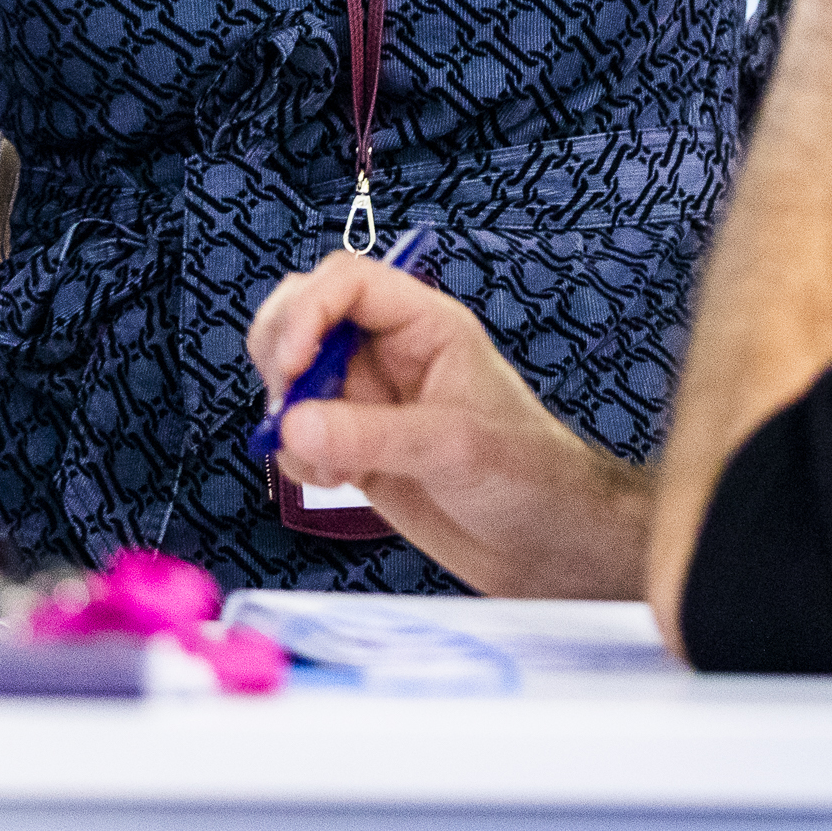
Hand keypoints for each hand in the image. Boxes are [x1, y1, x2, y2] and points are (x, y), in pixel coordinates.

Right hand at [244, 253, 653, 600]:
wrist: (549, 547)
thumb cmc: (532, 478)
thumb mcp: (456, 448)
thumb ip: (371, 435)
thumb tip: (294, 425)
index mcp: (425, 325)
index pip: (346, 283)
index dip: (307, 311)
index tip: (291, 364)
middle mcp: (390, 354)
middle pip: (304, 315)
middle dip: (282, 355)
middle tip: (284, 407)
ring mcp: (369, 401)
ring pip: (292, 375)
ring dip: (284, 411)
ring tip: (318, 458)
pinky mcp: (356, 447)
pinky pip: (298, 433)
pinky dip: (295, 455)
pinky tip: (333, 482)